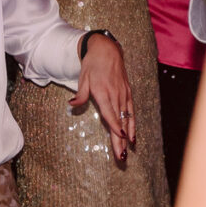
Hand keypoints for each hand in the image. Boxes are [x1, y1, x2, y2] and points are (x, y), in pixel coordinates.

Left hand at [71, 35, 135, 165]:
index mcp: (103, 92)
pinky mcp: (127, 93)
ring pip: (126, 119)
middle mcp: (115, 95)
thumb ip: (80, 94)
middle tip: (121, 156)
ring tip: (128, 152)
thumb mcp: (83, 77)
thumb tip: (72, 105)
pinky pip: (131, 112)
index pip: (110, 112)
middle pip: (119, 121)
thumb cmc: (92, 64)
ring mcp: (123, 95)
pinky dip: (133, 125)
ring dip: (127, 137)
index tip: (119, 137)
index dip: (115, 125)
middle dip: (120, 140)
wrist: (107, 50)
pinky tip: (133, 137)